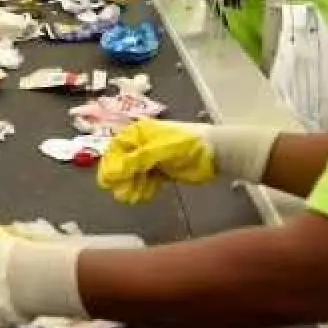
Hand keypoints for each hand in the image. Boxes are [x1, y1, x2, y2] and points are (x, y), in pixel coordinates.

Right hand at [98, 119, 279, 203]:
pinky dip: (143, 189)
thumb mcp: (159, 150)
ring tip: (139, 195)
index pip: (115, 149)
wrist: (216, 152)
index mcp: (138, 133)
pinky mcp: (160, 171)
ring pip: (132, 175)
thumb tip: (112, 173)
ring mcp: (150, 158)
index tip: (110, 182)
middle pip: (121, 164)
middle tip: (126, 193)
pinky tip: (148, 193)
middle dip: (122, 179)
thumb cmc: (187, 145)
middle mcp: (141, 144)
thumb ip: (135, 161)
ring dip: (132, 186)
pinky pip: (144, 181)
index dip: (111, 166)